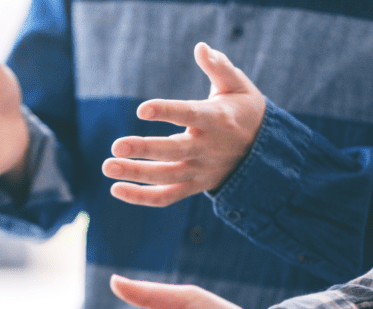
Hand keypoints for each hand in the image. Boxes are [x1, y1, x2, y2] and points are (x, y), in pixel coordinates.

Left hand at [103, 43, 265, 206]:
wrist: (265, 151)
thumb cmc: (244, 111)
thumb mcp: (238, 86)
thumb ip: (219, 67)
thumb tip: (200, 47)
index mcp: (217, 120)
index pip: (190, 114)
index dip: (166, 112)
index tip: (141, 109)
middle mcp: (208, 148)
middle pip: (173, 152)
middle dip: (144, 149)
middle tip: (116, 145)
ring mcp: (200, 170)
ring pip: (166, 177)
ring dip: (135, 174)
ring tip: (107, 166)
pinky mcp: (194, 186)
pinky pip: (166, 196)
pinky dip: (141, 197)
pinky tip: (116, 189)